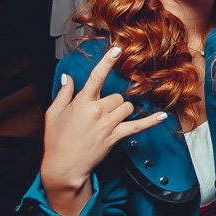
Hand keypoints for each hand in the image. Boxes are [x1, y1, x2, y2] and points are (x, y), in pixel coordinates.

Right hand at [40, 45, 167, 204]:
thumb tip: (68, 77)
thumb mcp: (53, 114)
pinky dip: (150, 121)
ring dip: (122, 110)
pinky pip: (137, 126)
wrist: (65, 166)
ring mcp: (108, 125)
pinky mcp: (116, 137)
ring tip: (109, 120)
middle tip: (99, 113)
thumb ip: (63, 93)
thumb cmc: (57, 140)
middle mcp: (97, 111)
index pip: (96, 77)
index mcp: (81, 103)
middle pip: (116, 96)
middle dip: (111, 101)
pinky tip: (162, 116)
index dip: (106, 62)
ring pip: (126, 107)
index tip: (116, 50)